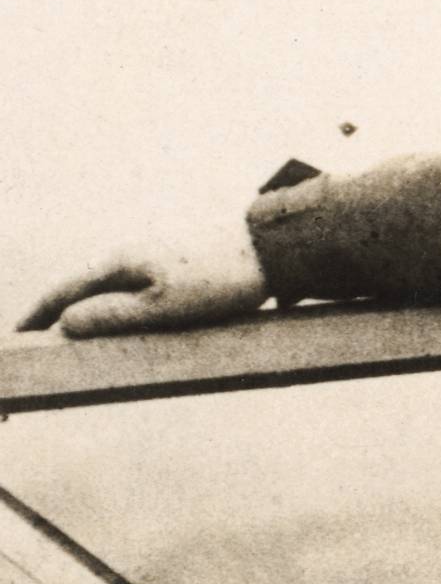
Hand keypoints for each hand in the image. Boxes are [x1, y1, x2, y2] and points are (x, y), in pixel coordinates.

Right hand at [16, 220, 268, 337]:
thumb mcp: (163, 306)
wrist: (272, 249)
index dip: (37, 314)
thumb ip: (113, 316)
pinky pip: (131, 286)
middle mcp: (129, 254)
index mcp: (118, 261)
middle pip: (80, 286)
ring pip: (106, 286)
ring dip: (84, 306)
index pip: (63, 290)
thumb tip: (66, 323)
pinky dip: (114, 302)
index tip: (17, 334)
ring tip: (68, 331)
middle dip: (55, 311)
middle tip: (32, 334)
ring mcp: (152, 256)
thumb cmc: (220, 279)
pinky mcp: (174, 263)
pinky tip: (118, 315)